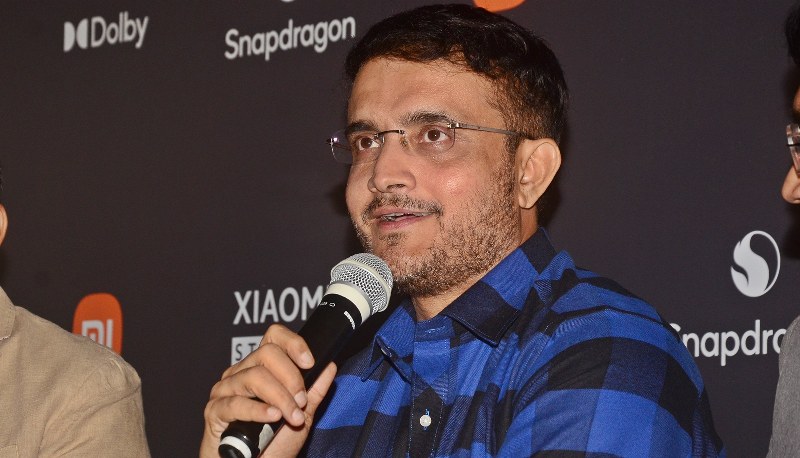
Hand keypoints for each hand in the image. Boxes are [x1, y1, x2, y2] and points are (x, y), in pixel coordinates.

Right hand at [200, 324, 337, 457]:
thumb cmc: (274, 444)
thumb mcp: (302, 415)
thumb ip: (314, 390)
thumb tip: (330, 365)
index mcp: (260, 367)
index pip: (273, 337)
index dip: (293, 343)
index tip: (310, 362)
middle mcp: (240, 372)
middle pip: (267, 353)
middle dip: (291, 377)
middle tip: (302, 401)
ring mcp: (225, 390)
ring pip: (254, 376)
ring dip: (280, 397)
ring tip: (293, 417)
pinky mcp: (214, 411)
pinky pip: (235, 403)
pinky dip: (258, 410)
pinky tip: (273, 417)